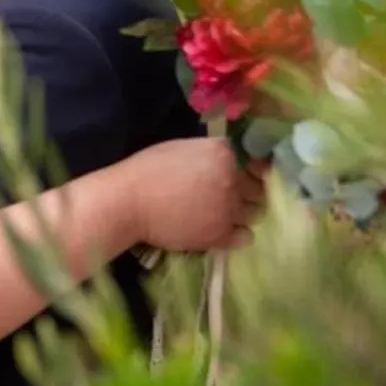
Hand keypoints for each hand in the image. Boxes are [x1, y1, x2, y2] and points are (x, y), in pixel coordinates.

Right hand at [121, 138, 263, 252]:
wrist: (127, 203)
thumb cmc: (147, 170)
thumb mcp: (182, 148)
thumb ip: (211, 154)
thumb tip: (228, 163)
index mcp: (223, 155)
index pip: (252, 164)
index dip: (244, 172)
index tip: (233, 178)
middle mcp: (232, 180)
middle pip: (258, 190)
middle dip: (245, 193)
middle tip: (224, 198)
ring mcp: (228, 209)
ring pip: (254, 213)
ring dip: (242, 214)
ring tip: (220, 215)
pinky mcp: (220, 235)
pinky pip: (245, 236)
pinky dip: (236, 234)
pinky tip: (219, 230)